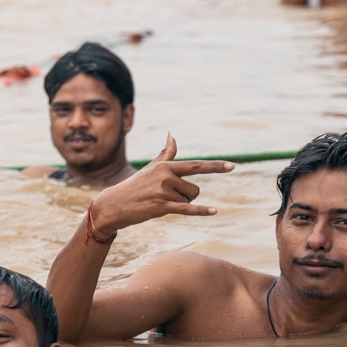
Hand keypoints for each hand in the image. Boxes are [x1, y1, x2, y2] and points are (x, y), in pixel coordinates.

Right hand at [89, 135, 233, 233]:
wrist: (114, 204)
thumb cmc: (135, 185)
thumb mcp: (151, 168)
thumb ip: (166, 154)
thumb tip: (172, 135)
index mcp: (165, 166)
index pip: (195, 166)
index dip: (215, 166)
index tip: (233, 166)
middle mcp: (166, 176)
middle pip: (194, 189)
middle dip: (186, 195)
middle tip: (166, 197)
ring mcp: (163, 191)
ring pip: (189, 200)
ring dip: (180, 204)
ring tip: (161, 202)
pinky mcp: (161, 206)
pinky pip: (187, 209)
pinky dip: (201, 211)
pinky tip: (214, 212)